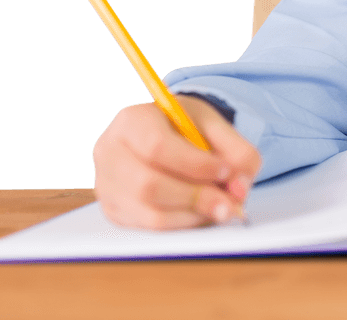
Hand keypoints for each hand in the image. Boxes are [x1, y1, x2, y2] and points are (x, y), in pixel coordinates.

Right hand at [92, 96, 261, 229]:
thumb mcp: (216, 126)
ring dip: (192, 215)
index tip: (225, 171)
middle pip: (148, 185)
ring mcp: (106, 184)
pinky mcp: (114, 209)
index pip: (157, 147)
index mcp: (132, 119)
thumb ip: (238, 152)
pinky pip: (149, 228)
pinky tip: (199, 212)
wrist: (165, 133)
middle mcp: (110, 151)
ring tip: (219, 207)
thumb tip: (239, 189)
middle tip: (229, 202)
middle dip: (196, 197)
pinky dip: (182, 224)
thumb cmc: (187, 128)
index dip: (195, 165)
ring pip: (149, 214)